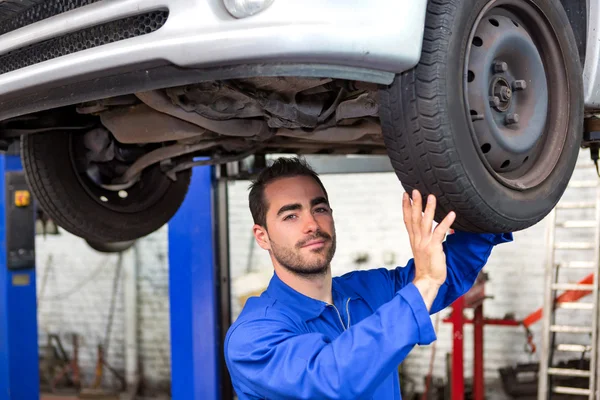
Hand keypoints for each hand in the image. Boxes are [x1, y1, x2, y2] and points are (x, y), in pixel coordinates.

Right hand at [402, 190, 455, 309]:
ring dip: (429, 209)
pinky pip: (439, 232)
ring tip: (431, 196)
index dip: (405, 207)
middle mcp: (417, 239)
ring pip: (425, 222)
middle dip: (414, 203)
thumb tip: (436, 228)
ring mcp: (424, 243)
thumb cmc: (427, 267)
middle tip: (414, 190)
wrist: (427, 281)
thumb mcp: (424, 250)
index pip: (407, 220)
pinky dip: (445, 222)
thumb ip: (428, 238)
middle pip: (414, 218)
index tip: (405, 195)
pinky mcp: (433, 247)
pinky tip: (451, 214)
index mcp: (413, 239)